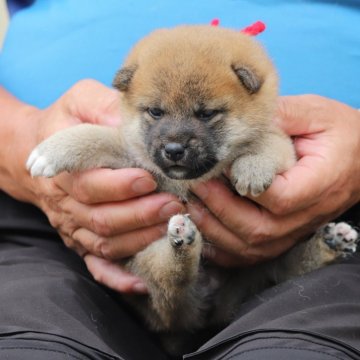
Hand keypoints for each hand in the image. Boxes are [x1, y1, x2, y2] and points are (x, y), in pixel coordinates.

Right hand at [1, 80, 184, 292]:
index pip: (91, 185)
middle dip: (140, 215)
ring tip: (170, 227)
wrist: (36, 149)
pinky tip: (141, 282)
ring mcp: (73, 226)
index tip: (149, 180)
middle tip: (173, 205)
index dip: (120, 186)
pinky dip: (117, 277)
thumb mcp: (80, 102)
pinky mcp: (80, 239)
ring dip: (138, 239)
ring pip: (105, 243)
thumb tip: (131, 121)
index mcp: (65, 170)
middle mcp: (67, 203)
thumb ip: (102, 107)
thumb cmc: (64, 122)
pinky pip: (96, 265)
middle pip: (102, 219)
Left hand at [188, 95, 359, 265]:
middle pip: (259, 230)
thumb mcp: (315, 113)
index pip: (279, 198)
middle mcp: (308, 214)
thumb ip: (282, 115)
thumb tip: (243, 118)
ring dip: (217, 231)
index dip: (245, 187)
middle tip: (197, 185)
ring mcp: (297, 229)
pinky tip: (206, 235)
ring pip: (253, 247)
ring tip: (193, 206)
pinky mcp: (287, 234)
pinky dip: (227, 251)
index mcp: (319, 183)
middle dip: (220, 209)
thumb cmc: (341, 133)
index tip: (220, 167)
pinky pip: (255, 254)